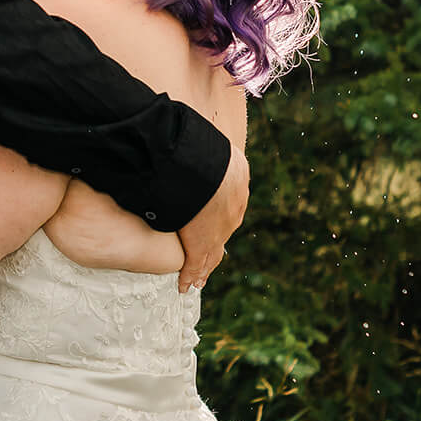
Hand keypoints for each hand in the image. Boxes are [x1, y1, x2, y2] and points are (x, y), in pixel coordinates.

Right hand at [177, 144, 247, 291]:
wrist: (208, 173)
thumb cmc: (204, 152)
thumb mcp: (213, 145)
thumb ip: (207, 146)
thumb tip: (195, 134)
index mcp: (236, 185)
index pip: (229, 205)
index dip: (221, 215)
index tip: (215, 222)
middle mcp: (232, 212)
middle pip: (223, 233)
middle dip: (215, 243)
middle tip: (207, 256)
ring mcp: (219, 231)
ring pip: (211, 253)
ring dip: (203, 266)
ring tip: (197, 278)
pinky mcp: (201, 244)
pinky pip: (195, 264)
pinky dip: (190, 275)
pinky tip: (184, 285)